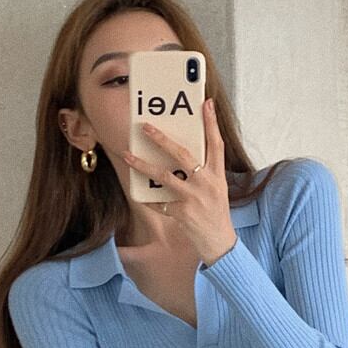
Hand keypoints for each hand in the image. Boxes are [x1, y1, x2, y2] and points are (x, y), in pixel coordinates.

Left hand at [121, 97, 237, 265]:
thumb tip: (183, 157)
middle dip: (162, 139)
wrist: (220, 243)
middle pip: (183, 155)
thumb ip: (203, 173)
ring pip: (164, 176)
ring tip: (128, 155)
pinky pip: (160, 201)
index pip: (216, 144)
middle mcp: (206, 183)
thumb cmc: (216, 214)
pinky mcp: (182, 212)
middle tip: (146, 127)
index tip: (206, 103)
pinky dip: (148, 197)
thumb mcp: (217, 189)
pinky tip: (139, 192)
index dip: (211, 123)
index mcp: (217, 175)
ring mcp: (194, 198)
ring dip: (143, 165)